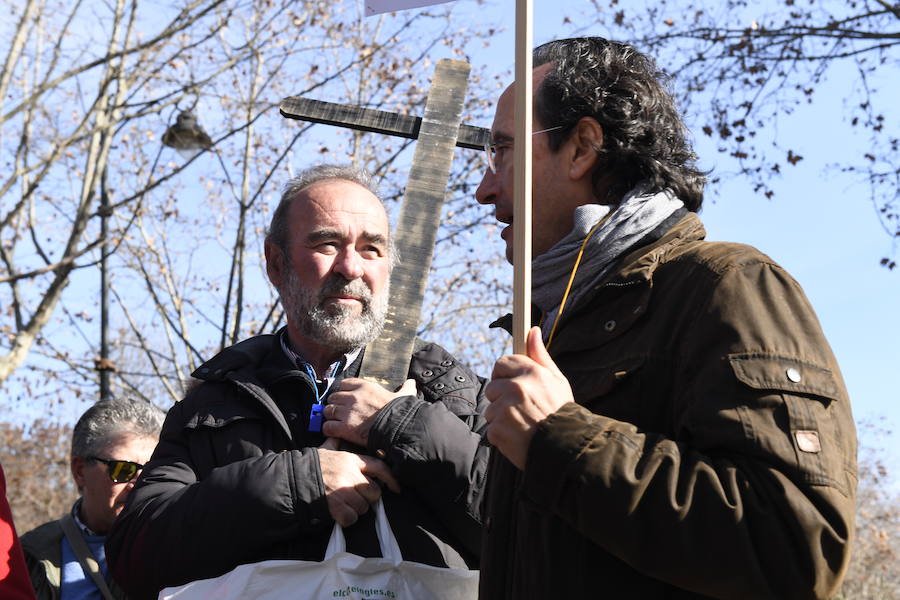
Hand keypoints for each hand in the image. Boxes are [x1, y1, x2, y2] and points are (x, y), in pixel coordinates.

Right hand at [317, 437, 400, 526]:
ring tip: (343, 504)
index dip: (391, 478)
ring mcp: (344, 491)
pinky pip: (351, 518)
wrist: (292, 480)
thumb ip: (336, 443)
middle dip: (368, 498)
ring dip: (355, 509)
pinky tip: (337, 514)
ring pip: (363, 508)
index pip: (379, 467)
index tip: (397, 488)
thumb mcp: (324, 449)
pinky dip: (346, 519)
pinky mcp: (336, 506)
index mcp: (351, 460)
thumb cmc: (310, 465)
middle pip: (374, 492)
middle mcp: (350, 474)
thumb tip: (339, 434)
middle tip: (356, 497)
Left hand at [322, 378, 417, 446]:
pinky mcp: (344, 428)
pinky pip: (327, 426)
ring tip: (336, 422)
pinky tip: (335, 433)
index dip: (344, 391)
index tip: (347, 398)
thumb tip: (412, 382)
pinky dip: (329, 430)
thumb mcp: (405, 396)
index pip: (344, 383)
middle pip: (333, 397)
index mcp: (365, 387)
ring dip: (331, 417)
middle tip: (340, 412)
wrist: (399, 430)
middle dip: (335, 404)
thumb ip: (406, 388)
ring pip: (328, 410)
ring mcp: (347, 412)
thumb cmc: (402, 413)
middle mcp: (353, 397)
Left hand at [484, 326, 573, 469]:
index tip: (511, 385)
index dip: (504, 375)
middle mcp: (517, 387)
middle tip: (522, 411)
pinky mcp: (498, 429)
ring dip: (501, 419)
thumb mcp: (557, 381)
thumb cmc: (562, 413)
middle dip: (502, 399)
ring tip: (523, 426)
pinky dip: (501, 436)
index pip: (502, 363)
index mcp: (532, 373)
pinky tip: (519, 438)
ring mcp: (506, 409)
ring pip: (490, 410)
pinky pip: (491, 430)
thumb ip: (540, 355)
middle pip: (493, 387)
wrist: (567, 450)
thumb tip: (532, 330)